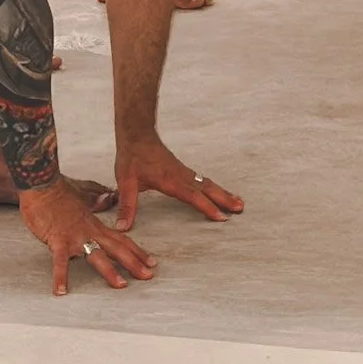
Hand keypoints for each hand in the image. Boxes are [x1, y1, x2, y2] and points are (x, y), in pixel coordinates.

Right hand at [18, 178, 156, 295]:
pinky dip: (61, 276)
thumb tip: (109, 197)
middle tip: (148, 276)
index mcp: (96, 225)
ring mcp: (76, 236)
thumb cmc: (60, 191)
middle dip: (134, 263)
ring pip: (98, 255)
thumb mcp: (84, 195)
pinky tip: (61, 291)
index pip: (121, 240)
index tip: (151, 262)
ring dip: (110, 271)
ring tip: (121, 285)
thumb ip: (96, 199)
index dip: (137, 251)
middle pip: (117, 249)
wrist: (43, 185)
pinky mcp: (58, 240)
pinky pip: (60, 261)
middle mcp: (90, 231)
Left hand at [116, 136, 244, 230]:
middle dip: (224, 199)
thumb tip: (122, 228)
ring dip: (223, 193)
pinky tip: (217, 191)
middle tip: (240, 208)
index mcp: (170, 180)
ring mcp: (183, 171)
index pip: (192, 196)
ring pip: (207, 183)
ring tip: (238, 202)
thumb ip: (127, 205)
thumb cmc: (132, 157)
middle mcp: (181, 175)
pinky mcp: (182, 169)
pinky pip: (202, 179)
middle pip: (207, 188)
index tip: (221, 217)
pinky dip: (213, 187)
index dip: (207, 207)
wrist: (137, 135)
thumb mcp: (126, 182)